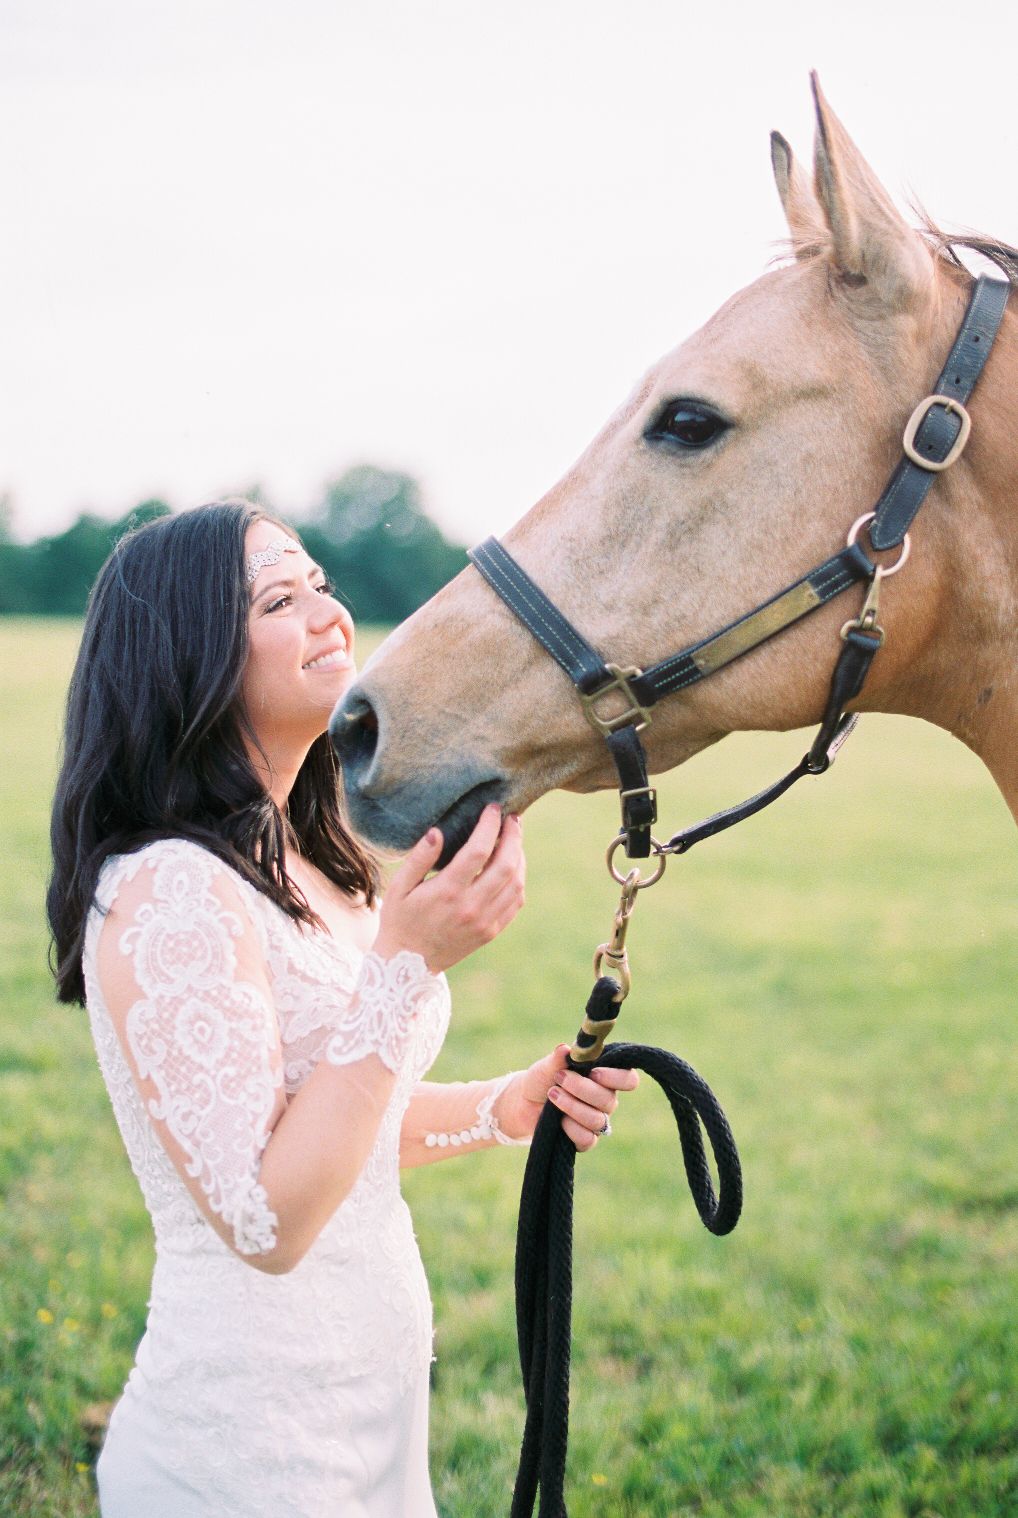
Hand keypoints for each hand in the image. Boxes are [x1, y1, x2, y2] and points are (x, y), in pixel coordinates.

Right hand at [373, 804, 525, 973]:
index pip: (478, 851)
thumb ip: (418, 858)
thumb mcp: (399, 887)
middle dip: (513, 836)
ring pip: (516, 883)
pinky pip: (515, 902)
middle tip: (512, 818)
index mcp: (447, 892)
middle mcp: (470, 907)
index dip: (489, 826)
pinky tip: (512, 866)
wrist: (408, 965)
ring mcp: (484, 922)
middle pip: (506, 865)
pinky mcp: (491, 931)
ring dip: (519, 857)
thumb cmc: (400, 919)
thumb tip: (437, 831)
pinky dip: (518, 880)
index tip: (493, 808)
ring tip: (513, 839)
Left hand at [497, 1044, 639, 1151]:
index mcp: (604, 1078)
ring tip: (552, 1095)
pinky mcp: (584, 1139)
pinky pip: (587, 1139)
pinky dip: (570, 1128)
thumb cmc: (542, 1080)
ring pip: (597, 1120)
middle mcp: (605, 1100)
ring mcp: (596, 1121)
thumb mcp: (547, 1066)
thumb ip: (558, 1058)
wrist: (524, 1102)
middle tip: (560, 1078)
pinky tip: (558, 1119)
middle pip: (610, 1100)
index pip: (629, 1080)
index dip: (616, 1078)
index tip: (593, 1072)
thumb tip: (566, 1049)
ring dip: (572, 1106)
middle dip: (582, 1089)